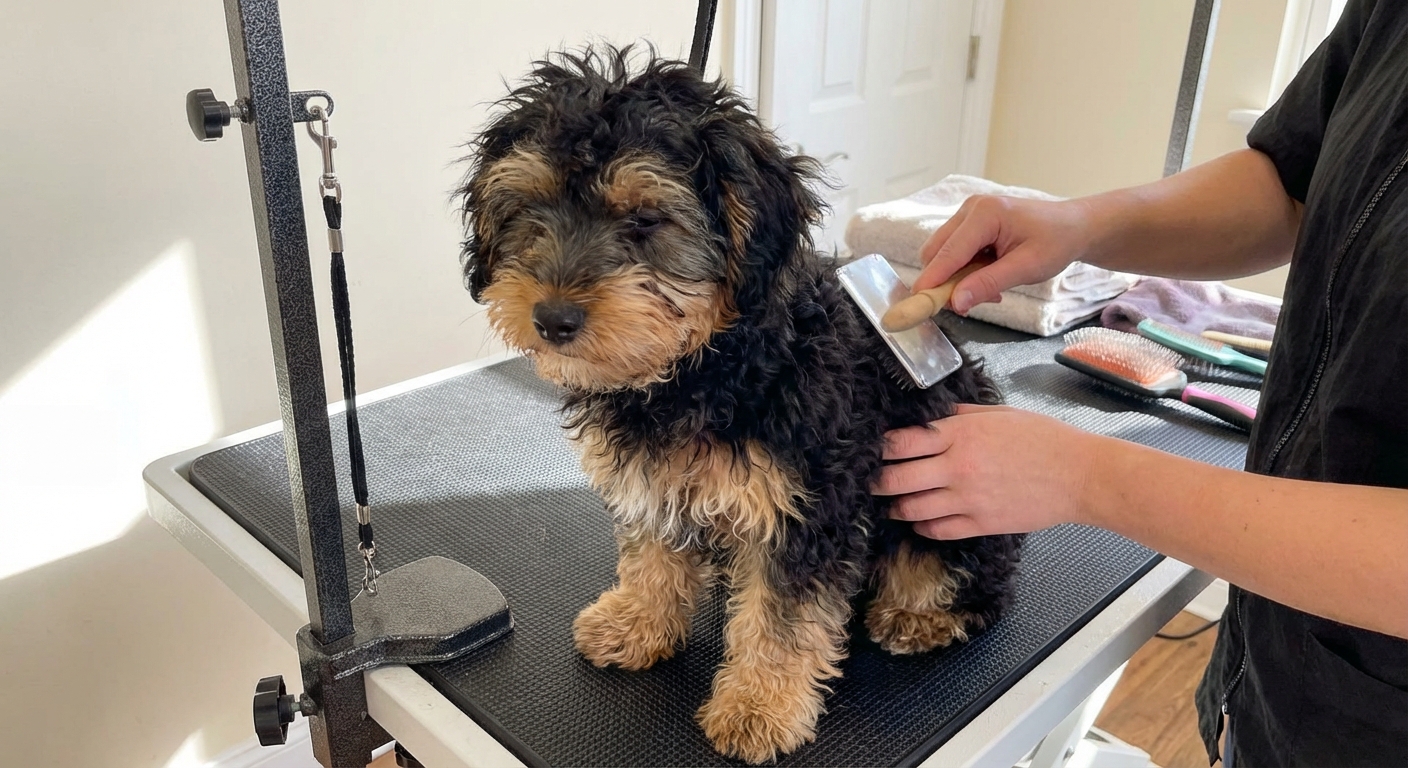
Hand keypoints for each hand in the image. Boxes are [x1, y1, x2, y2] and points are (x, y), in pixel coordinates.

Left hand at [872, 404, 1099, 538]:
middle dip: (876, 480)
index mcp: (960, 434)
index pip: (902, 442)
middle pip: (896, 478)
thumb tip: (935, 413)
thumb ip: (962, 414)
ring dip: (895, 507)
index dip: (880, 447)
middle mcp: (957, 467)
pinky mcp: (980, 524)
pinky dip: (921, 526)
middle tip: (868, 480)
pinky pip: (937, 529)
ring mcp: (967, 498)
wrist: (1079, 475)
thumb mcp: (999, 413)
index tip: (870, 449)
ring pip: (911, 508)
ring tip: (888, 504)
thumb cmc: (1044, 439)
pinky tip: (918, 521)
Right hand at [914, 195, 1095, 313]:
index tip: (919, 303)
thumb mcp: (1027, 267)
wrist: (1072, 226)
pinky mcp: (968, 224)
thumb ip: (989, 283)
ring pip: (941, 254)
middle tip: (969, 304)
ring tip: (989, 289)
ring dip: (956, 278)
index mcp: (986, 213)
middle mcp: (970, 209)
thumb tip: (957, 302)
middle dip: (945, 282)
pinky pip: (952, 253)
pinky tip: (988, 277)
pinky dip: (963, 271)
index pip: (949, 252)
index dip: (933, 280)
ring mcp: (967, 214)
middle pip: (936, 252)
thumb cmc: (1056, 242)